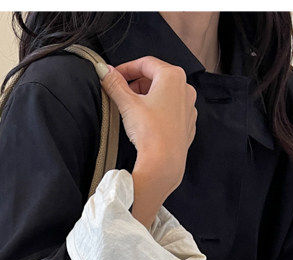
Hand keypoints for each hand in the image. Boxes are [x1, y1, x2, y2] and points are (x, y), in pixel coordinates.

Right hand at [101, 57, 197, 226]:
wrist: (164, 163)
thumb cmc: (150, 132)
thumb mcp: (127, 104)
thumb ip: (114, 84)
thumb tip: (103, 70)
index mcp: (172, 76)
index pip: (146, 63)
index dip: (126, 68)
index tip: (113, 76)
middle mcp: (185, 88)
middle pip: (156, 77)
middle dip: (136, 83)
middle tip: (120, 93)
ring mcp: (189, 107)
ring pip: (165, 94)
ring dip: (147, 97)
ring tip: (132, 109)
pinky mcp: (188, 124)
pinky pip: (171, 111)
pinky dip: (158, 111)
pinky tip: (146, 123)